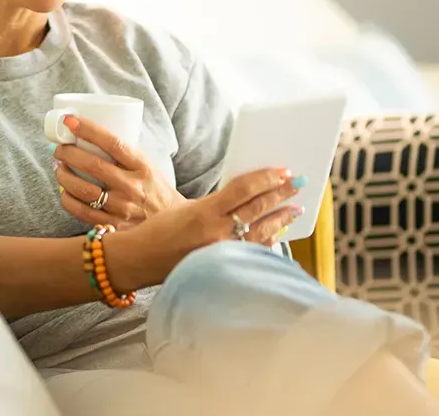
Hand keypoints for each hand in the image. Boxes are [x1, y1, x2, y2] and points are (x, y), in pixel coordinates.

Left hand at [53, 115, 181, 228]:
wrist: (170, 221)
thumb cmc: (153, 187)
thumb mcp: (146, 164)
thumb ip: (123, 153)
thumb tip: (88, 136)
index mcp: (142, 166)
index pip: (113, 143)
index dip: (89, 130)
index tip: (70, 121)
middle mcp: (132, 187)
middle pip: (93, 165)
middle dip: (69, 153)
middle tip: (60, 148)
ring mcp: (122, 208)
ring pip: (83, 190)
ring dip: (64, 175)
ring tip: (59, 168)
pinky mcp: (114, 226)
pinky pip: (81, 211)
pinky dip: (67, 199)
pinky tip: (64, 191)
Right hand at [105, 167, 304, 290]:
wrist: (140, 259)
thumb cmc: (158, 231)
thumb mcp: (185, 207)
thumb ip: (217, 204)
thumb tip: (247, 195)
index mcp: (205, 212)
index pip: (245, 190)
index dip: (267, 179)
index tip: (283, 171)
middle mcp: (216, 233)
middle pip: (258, 209)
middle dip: (281, 194)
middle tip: (298, 183)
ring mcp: (221, 253)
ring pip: (262, 232)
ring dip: (281, 218)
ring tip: (295, 208)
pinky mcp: (222, 266)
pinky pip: (253, 251)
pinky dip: (268, 239)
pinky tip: (277, 231)